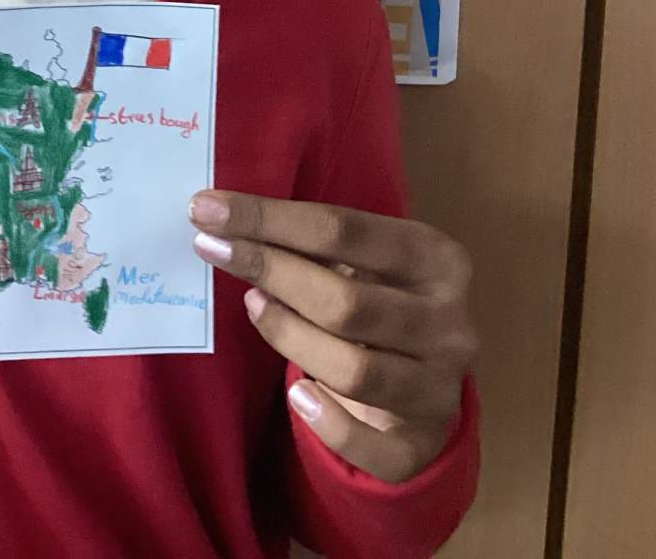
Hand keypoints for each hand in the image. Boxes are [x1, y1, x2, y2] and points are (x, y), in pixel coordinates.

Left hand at [189, 191, 475, 483]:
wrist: (426, 381)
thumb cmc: (379, 301)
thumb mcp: (363, 261)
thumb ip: (310, 244)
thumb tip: (223, 222)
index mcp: (437, 259)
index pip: (345, 231)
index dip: (269, 219)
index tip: (206, 210)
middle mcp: (449, 323)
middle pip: (346, 301)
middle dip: (270, 271)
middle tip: (213, 251)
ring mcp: (440, 387)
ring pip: (353, 370)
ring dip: (289, 336)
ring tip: (253, 307)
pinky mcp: (423, 442)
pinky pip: (370, 445)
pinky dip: (327, 423)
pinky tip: (297, 395)